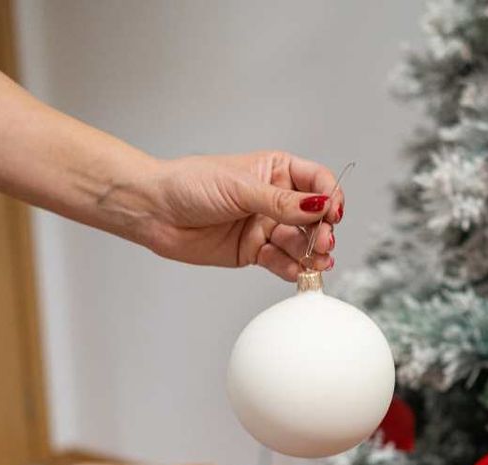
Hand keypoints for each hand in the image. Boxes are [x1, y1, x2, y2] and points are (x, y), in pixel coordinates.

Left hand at [127, 151, 345, 280]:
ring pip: (299, 242)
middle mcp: (274, 199)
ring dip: (311, 252)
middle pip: (313, 217)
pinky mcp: (253, 252)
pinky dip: (292, 268)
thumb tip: (319, 205)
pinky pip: (281, 261)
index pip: (317, 181)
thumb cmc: (190, 185)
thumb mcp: (241, 188)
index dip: (330, 196)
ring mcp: (265, 226)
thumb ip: (282, 202)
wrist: (155, 211)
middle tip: (323, 242)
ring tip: (316, 261)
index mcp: (276, 171)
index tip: (332, 211)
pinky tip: (298, 271)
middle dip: (322, 230)